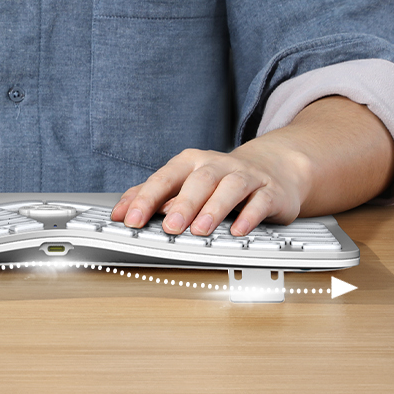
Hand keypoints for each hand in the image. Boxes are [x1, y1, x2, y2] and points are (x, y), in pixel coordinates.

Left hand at [109, 144, 310, 236]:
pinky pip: (260, 201)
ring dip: (214, 208)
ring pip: (230, 187)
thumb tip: (121, 212)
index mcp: (190, 163)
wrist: (272, 168)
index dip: (146, 199)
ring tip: (200, 229)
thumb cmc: (218, 179)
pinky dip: (249, 216)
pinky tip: (237, 230)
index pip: (164, 178)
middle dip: (182, 204)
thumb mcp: (184, 182)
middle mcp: (217, 165)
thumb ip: (152, 196)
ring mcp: (245, 176)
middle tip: (169, 227)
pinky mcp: (269, 191)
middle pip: (199, 180)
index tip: (130, 219)